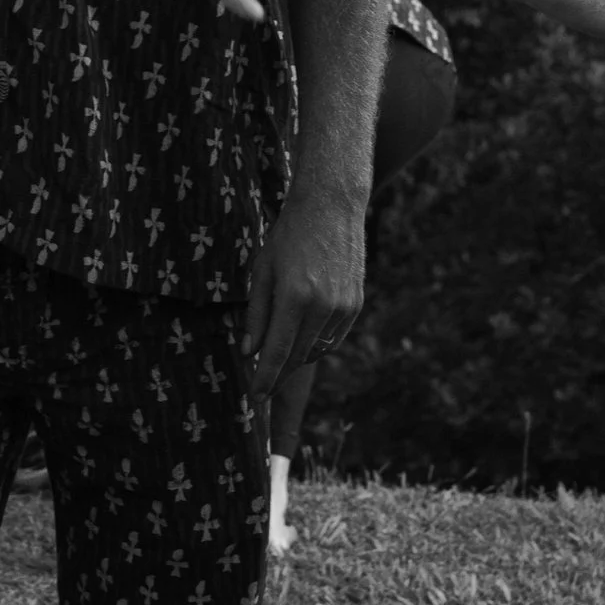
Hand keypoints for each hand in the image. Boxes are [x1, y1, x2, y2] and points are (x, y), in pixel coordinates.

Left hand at [245, 167, 367, 398]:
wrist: (331, 207)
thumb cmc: (288, 235)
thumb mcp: (262, 271)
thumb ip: (256, 314)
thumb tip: (249, 351)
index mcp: (294, 297)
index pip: (276, 352)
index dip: (264, 378)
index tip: (255, 397)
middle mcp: (322, 306)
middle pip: (296, 357)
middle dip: (277, 375)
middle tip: (262, 387)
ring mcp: (343, 307)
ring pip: (316, 350)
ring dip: (296, 360)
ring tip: (278, 361)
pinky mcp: (355, 304)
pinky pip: (332, 338)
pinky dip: (316, 345)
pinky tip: (301, 342)